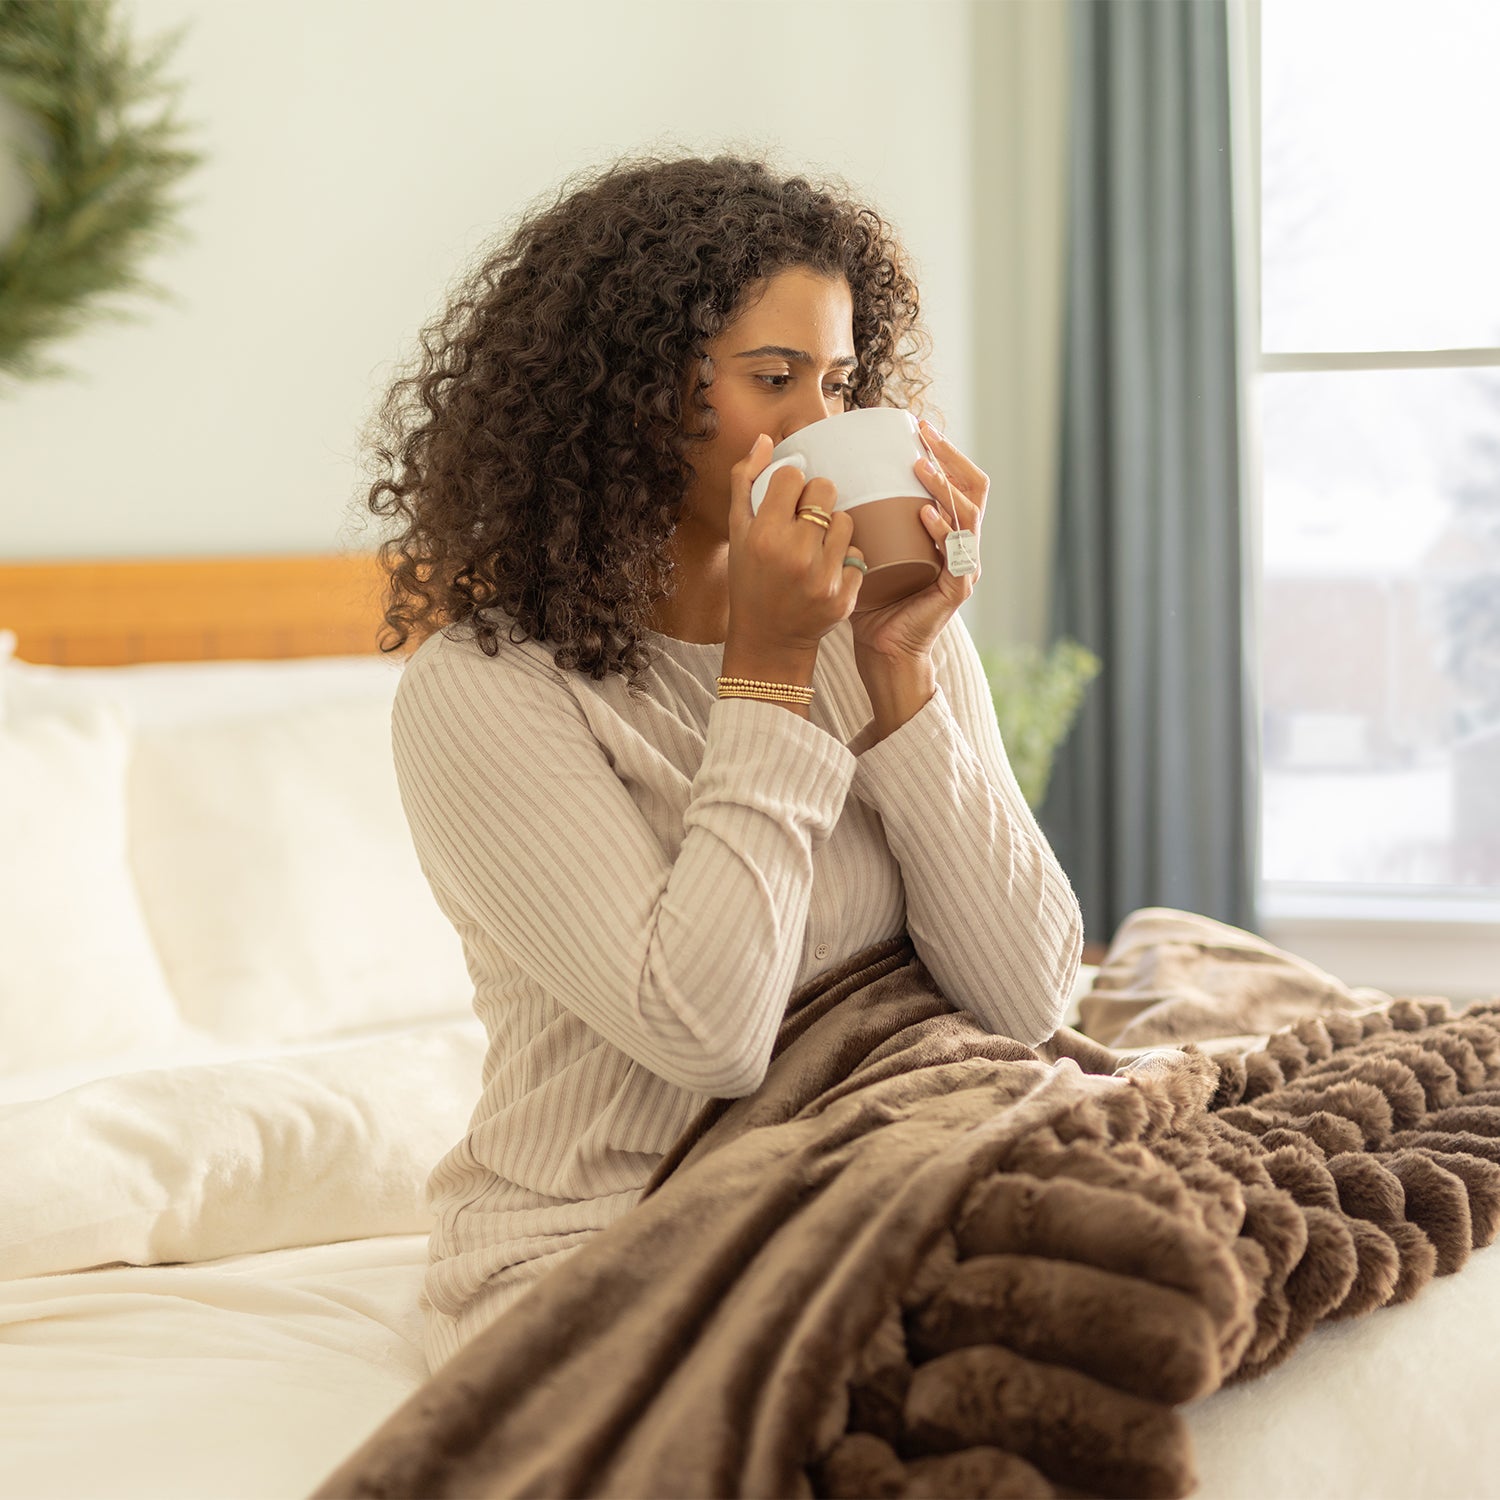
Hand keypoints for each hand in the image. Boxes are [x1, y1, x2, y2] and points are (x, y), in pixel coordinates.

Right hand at [724, 433, 865, 661]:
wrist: (767, 639)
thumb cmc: (749, 580)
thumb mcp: (737, 532)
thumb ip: (745, 481)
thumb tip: (765, 440)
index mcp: (764, 534)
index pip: (793, 475)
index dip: (789, 485)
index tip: (784, 502)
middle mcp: (794, 554)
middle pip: (826, 489)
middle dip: (816, 500)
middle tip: (805, 520)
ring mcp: (821, 577)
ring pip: (847, 521)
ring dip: (834, 529)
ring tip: (816, 547)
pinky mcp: (843, 596)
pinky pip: (858, 556)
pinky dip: (845, 561)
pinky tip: (826, 572)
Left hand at [849, 417, 986, 664]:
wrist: (881, 648)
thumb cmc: (871, 599)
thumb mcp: (866, 546)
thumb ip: (858, 516)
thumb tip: (823, 475)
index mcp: (946, 531)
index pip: (959, 480)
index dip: (946, 451)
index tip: (919, 425)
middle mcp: (962, 544)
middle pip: (974, 487)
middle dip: (951, 456)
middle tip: (924, 435)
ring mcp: (964, 566)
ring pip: (968, 514)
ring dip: (945, 486)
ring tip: (920, 467)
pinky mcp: (956, 589)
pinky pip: (957, 554)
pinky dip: (942, 530)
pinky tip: (925, 514)